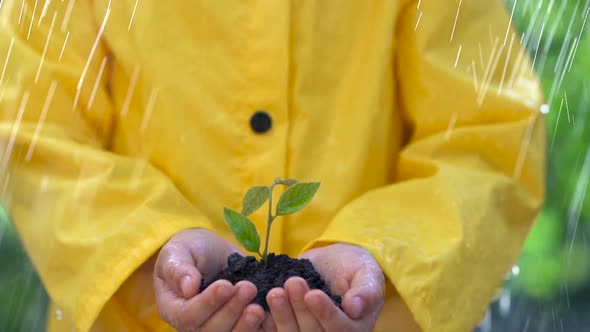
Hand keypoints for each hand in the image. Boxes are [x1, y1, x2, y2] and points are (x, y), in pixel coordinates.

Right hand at [153, 228, 266, 330]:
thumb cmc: (189, 250)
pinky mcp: (236, 323)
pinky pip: (246, 331)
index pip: (188, 316)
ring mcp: (216, 326)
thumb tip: (188, 287)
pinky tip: (269, 314)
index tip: (226, 285)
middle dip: (231, 311)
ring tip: (259, 306)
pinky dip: (259, 326)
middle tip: (248, 288)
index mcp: (173, 308)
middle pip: (210, 330)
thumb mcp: (178, 252)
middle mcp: (193, 324)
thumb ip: (179, 269)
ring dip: (246, 324)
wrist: (211, 252)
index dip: (207, 304)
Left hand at [263, 243, 384, 331]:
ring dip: (282, 316)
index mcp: (354, 329)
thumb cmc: (354, 268)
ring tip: (275, 291)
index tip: (313, 294)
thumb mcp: (366, 274)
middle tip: (292, 283)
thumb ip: (365, 291)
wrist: (331, 263)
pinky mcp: (289, 327)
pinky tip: (258, 308)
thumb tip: (355, 307)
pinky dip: (266, 323)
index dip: (326, 314)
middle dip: (300, 311)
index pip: (341, 330)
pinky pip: (275, 331)